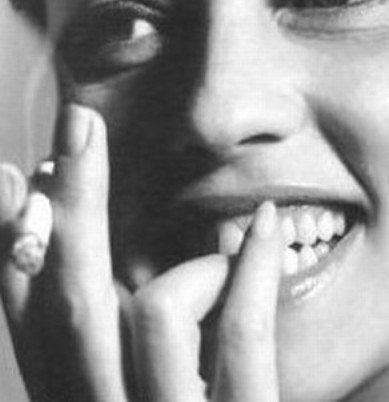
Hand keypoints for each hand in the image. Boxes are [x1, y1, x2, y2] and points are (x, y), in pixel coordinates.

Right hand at [0, 104, 282, 401]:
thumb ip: (129, 357)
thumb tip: (128, 274)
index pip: (35, 323)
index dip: (17, 247)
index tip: (17, 177)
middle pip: (74, 305)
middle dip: (70, 209)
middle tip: (76, 127)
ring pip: (149, 317)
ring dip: (183, 256)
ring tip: (234, 220)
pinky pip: (242, 345)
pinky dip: (250, 276)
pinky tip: (266, 225)